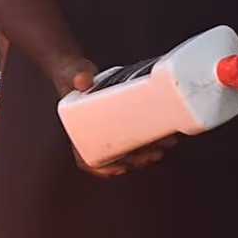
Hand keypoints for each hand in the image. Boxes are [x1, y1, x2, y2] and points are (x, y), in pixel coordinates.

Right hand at [51, 52, 175, 177]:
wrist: (78, 68)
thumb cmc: (71, 74)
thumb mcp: (70, 73)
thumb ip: (75, 74)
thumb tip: (83, 80)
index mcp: (77, 133)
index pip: (87, 160)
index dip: (104, 169)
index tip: (121, 168)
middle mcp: (95, 136)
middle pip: (117, 158)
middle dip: (138, 159)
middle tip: (155, 152)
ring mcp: (111, 129)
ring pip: (131, 151)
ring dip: (150, 152)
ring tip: (167, 143)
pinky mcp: (123, 120)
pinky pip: (138, 137)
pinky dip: (153, 139)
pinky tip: (167, 136)